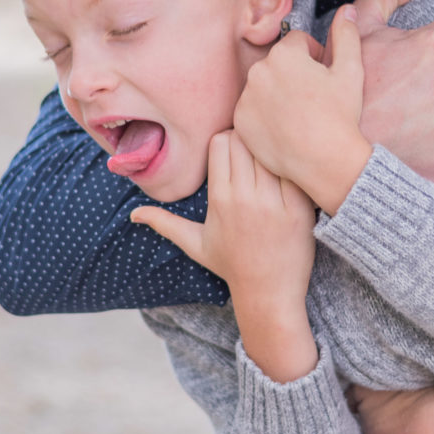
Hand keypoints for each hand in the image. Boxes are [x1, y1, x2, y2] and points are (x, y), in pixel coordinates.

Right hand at [132, 130, 317, 381]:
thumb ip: (164, 224)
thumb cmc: (231, 266)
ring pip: (269, 151)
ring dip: (268, 150)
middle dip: (246, 139)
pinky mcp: (300, 209)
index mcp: (220, 200)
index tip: (232, 150)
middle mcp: (245, 198)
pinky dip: (290, 166)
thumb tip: (133, 214)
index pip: (220, 142)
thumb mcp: (194, 244)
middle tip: (252, 151)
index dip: (225, 139)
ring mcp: (274, 203)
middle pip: (244, 140)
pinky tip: (290, 173)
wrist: (269, 295)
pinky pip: (294, 170)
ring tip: (270, 160)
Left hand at [234, 5, 372, 214]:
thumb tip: (347, 8)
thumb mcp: (351, 70)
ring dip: (278, 93)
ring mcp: (246, 98)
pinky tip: (285, 128)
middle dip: (294, 73)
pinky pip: (252, 109)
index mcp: (283, 54)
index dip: (315, 57)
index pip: (297, 42)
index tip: (324, 77)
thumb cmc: (341, 115)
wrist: (326, 161)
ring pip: (264, 85)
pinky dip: (264, 115)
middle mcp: (258, 71)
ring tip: (300, 114)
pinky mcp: (240, 122)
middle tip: (313, 98)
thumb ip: (346, 34)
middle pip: (278, 63)